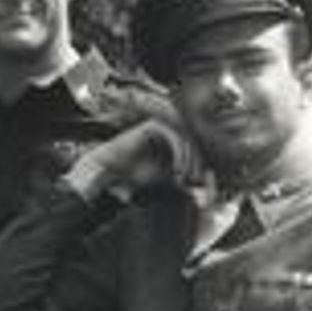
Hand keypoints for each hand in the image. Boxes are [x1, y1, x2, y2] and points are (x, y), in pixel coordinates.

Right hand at [64, 119, 191, 200]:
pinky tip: (176, 169)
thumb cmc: (133, 175)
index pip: (194, 150)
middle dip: (197, 164)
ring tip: (185, 177)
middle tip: (195, 182)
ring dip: (189, 161)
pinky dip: (180, 154)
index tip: (198, 184)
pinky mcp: (153, 125)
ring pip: (186, 140)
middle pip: (193, 143)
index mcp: (171, 142)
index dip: (199, 166)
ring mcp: (161, 126)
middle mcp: (167, 131)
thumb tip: (202, 185)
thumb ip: (182, 178)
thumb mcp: (164, 178)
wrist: (109, 170)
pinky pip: (175, 137)